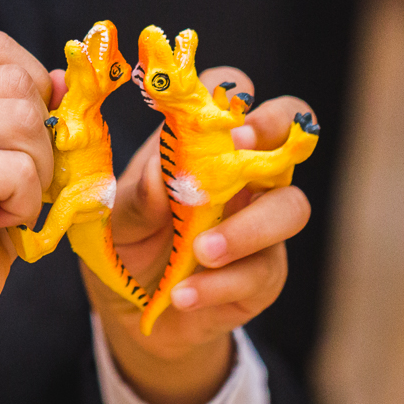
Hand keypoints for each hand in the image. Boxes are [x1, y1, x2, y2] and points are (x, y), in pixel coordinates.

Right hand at [0, 31, 53, 403]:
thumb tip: (65, 78)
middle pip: (21, 85)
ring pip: (27, 124)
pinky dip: (24, 205)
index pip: (2, 51)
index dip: (32, 96)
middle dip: (37, 143)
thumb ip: (24, 109)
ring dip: (33, 176)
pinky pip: (22, 170)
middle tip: (5, 187)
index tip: (13, 146)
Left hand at [84, 68, 312, 403]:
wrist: (131, 314)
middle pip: (289, 131)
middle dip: (275, 129)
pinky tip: (184, 294)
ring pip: (290, 206)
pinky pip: (261, 271)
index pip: (230, 94)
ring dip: (248, 227)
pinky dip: (221, 283)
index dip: (231, 90)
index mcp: (201, 144)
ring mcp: (260, 222)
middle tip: (240, 149)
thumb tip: (159, 174)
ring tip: (200, 250)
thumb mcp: (113, 220)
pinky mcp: (264, 273)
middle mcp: (242, 175)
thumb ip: (135, 197)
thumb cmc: (126, 246)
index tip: (211, 108)